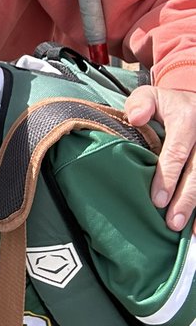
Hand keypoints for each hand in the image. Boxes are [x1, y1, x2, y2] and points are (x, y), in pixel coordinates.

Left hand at [124, 85, 195, 229]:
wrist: (194, 103)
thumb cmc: (167, 105)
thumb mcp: (150, 95)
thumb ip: (140, 104)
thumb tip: (136, 118)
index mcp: (187, 119)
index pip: (177, 151)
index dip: (168, 176)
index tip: (157, 200)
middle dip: (186, 199)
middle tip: (172, 222)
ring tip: (185, 230)